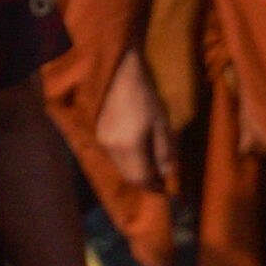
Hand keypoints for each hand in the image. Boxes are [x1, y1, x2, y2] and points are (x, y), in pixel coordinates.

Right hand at [96, 52, 174, 191]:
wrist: (120, 76)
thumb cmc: (146, 98)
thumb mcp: (162, 124)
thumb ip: (164, 151)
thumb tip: (167, 173)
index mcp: (129, 147)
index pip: (140, 178)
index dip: (154, 187)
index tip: (166, 189)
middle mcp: (111, 149)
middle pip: (128, 176)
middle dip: (145, 181)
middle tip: (161, 180)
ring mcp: (102, 142)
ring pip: (120, 167)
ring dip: (135, 171)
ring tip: (152, 166)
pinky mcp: (98, 135)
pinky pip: (114, 157)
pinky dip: (127, 161)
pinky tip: (139, 153)